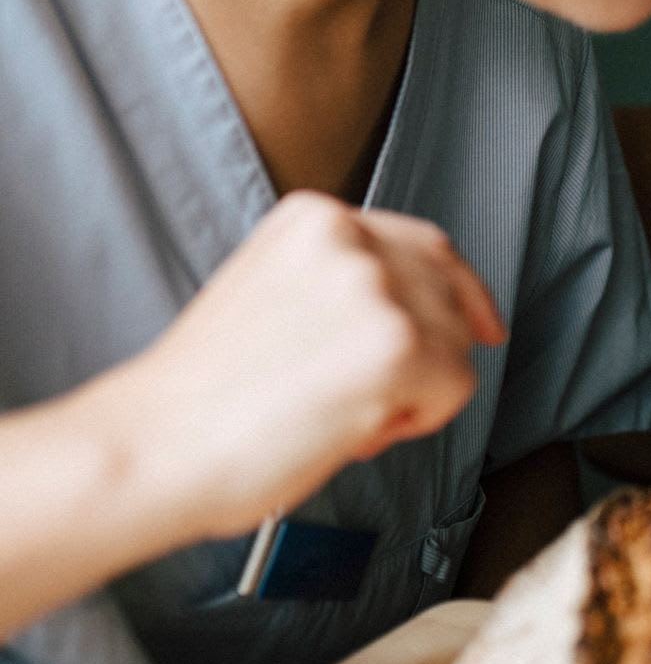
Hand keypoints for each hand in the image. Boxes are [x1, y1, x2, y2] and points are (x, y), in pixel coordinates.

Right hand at [112, 191, 504, 539]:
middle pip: (449, 296)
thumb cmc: (204, 395)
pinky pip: (455, 388)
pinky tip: (352, 426)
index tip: (483, 322)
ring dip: (413, 392)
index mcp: (315, 218)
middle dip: (427, 353)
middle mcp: (352, 239)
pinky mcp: (399, 345)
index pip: (426, 245)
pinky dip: (416, 420)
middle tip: (365, 396)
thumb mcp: (274, 292)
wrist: (153, 445)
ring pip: (455, 346)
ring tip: (338, 411)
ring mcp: (378, 288)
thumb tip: (416, 310)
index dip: (460, 293)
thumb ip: (339, 283)